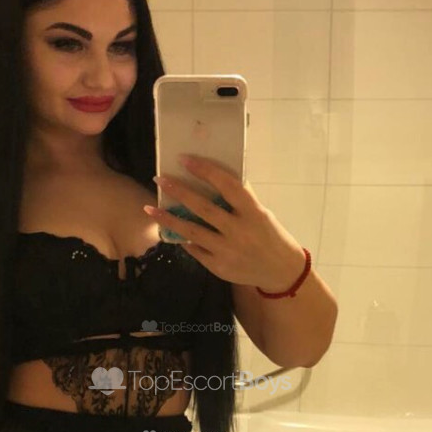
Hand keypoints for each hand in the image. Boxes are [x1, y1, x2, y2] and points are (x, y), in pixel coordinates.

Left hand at [144, 153, 305, 291]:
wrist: (281, 272)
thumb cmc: (270, 235)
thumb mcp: (261, 214)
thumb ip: (241, 199)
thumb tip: (214, 176)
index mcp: (253, 212)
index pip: (227, 185)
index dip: (205, 171)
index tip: (184, 160)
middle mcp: (239, 231)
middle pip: (203, 208)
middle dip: (179, 192)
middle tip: (159, 179)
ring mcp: (227, 251)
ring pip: (192, 232)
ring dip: (168, 219)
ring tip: (150, 209)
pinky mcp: (219, 267)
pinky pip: (194, 250)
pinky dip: (182, 239)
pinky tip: (169, 230)